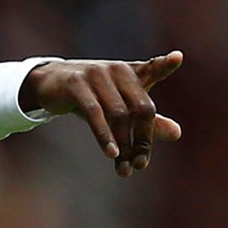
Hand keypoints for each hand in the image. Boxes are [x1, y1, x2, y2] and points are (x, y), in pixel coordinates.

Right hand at [19, 51, 182, 176]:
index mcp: (130, 72)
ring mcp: (96, 75)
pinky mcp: (76, 84)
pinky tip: (111, 153)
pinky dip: (104, 135)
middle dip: (143, 140)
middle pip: (141, 108)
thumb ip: (147, 120)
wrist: (49, 84)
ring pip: (119, 114)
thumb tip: (177, 133)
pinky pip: (94, 113)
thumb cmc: (90, 96)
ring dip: (123, 144)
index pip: (153, 69)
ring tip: (125, 169)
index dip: (164, 65)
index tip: (176, 58)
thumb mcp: (118, 106)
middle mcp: (117, 70)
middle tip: (141, 165)